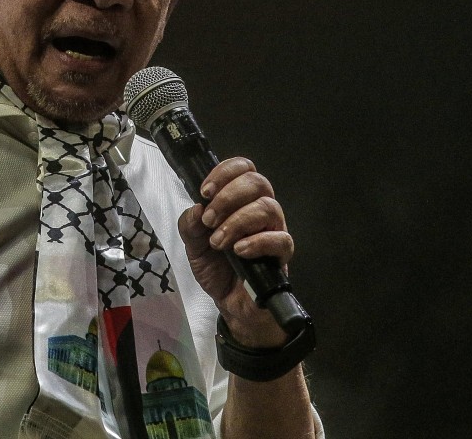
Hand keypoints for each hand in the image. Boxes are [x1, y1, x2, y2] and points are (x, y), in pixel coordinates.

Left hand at [177, 157, 293, 348]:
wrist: (229, 303)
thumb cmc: (216, 268)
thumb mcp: (193, 245)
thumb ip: (189, 225)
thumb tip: (195, 208)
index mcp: (240, 201)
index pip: (243, 169)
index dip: (225, 172)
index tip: (205, 191)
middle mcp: (260, 210)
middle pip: (258, 182)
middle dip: (228, 197)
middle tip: (209, 220)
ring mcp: (274, 231)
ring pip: (268, 207)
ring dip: (237, 221)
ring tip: (219, 241)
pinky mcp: (282, 255)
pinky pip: (281, 239)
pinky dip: (257, 242)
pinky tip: (239, 251)